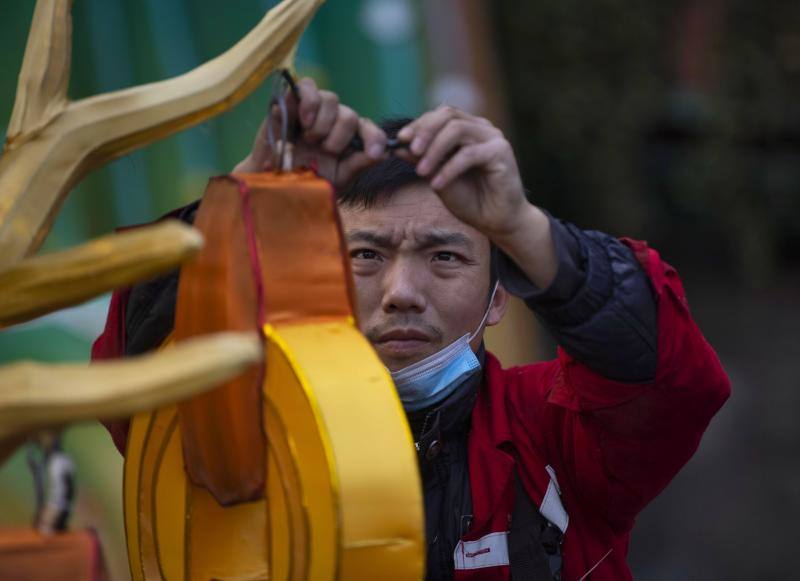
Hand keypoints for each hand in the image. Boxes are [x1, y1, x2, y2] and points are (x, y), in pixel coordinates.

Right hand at [234, 77, 386, 188]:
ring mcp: (313, 110)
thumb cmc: (306, 181)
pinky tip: (304, 121)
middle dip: (339, 136)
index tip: (374, 153)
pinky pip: (305, 86)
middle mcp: (334, 122)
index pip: (369, 129)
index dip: (374, 138)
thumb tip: (384, 152)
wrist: (274, 184)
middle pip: (349, 114)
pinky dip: (308, 101)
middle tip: (324, 150)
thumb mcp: (338, 178)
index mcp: (348, 139)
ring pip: (331, 99)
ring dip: (323, 122)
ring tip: (309, 139)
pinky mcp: (291, 102)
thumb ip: (359, 163)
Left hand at [395, 106, 528, 240]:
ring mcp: (493, 138)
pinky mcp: (501, 152)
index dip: (419, 124)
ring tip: (420, 172)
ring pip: (457, 130)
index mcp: (467, 129)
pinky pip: (468, 154)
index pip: (441, 115)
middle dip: (425, 131)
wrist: (496, 221)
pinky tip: (436, 184)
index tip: (399, 140)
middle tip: (410, 151)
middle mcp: (481, 128)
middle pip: (449, 115)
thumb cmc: (470, 200)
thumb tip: (397, 146)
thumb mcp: (438, 177)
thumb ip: (422, 160)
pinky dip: (449, 169)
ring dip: (434, 150)